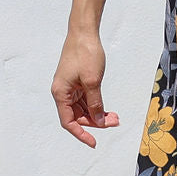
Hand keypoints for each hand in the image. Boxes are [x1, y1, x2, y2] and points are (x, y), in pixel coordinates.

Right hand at [51, 30, 120, 147]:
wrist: (84, 32)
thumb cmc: (85, 53)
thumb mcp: (93, 81)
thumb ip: (95, 103)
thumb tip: (98, 121)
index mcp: (61, 93)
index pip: (68, 122)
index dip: (81, 134)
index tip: (93, 142)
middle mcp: (63, 92)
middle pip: (77, 116)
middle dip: (95, 123)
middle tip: (114, 122)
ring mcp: (70, 87)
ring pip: (83, 109)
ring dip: (97, 115)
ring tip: (115, 117)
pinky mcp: (77, 82)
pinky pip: (85, 100)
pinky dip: (96, 106)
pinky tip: (108, 110)